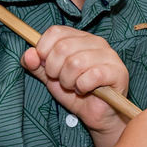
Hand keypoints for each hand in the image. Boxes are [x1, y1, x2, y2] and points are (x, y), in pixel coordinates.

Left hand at [22, 26, 128, 146]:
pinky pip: (91, 76)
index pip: (56, 32)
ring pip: (75, 62)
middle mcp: (96, 42)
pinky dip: (82, 87)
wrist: (96, 114)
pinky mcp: (117, 71)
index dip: (44, 49)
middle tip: (61, 81)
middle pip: (63, 47)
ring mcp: (109, 55)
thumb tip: (28, 54)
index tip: (46, 66)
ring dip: (68, 81)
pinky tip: (84, 90)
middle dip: (54, 70)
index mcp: (80, 37)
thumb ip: (37, 65)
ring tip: (73, 87)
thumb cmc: (76, 92)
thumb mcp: (50, 77)